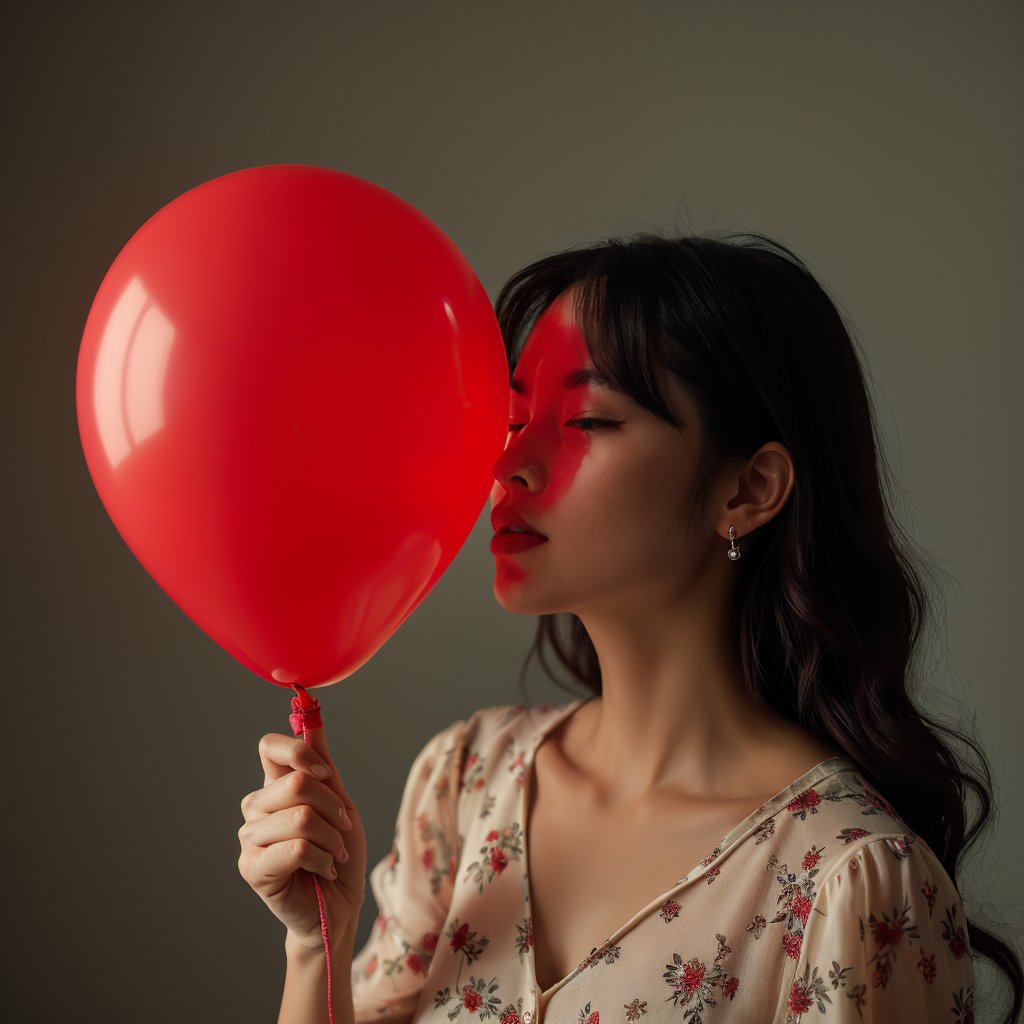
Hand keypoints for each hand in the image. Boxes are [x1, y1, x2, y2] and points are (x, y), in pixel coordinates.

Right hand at [237, 725, 366, 951]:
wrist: (340, 907)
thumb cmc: (339, 856)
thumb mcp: (340, 803)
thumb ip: (323, 765)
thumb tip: (312, 718)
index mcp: (275, 788)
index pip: (268, 747)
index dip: (298, 751)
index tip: (326, 773)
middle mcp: (256, 809)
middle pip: (296, 782)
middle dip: (334, 808)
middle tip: (341, 829)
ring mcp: (250, 839)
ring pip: (301, 817)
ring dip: (331, 839)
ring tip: (333, 855)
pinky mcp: (252, 868)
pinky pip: (297, 847)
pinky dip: (323, 859)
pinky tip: (322, 871)